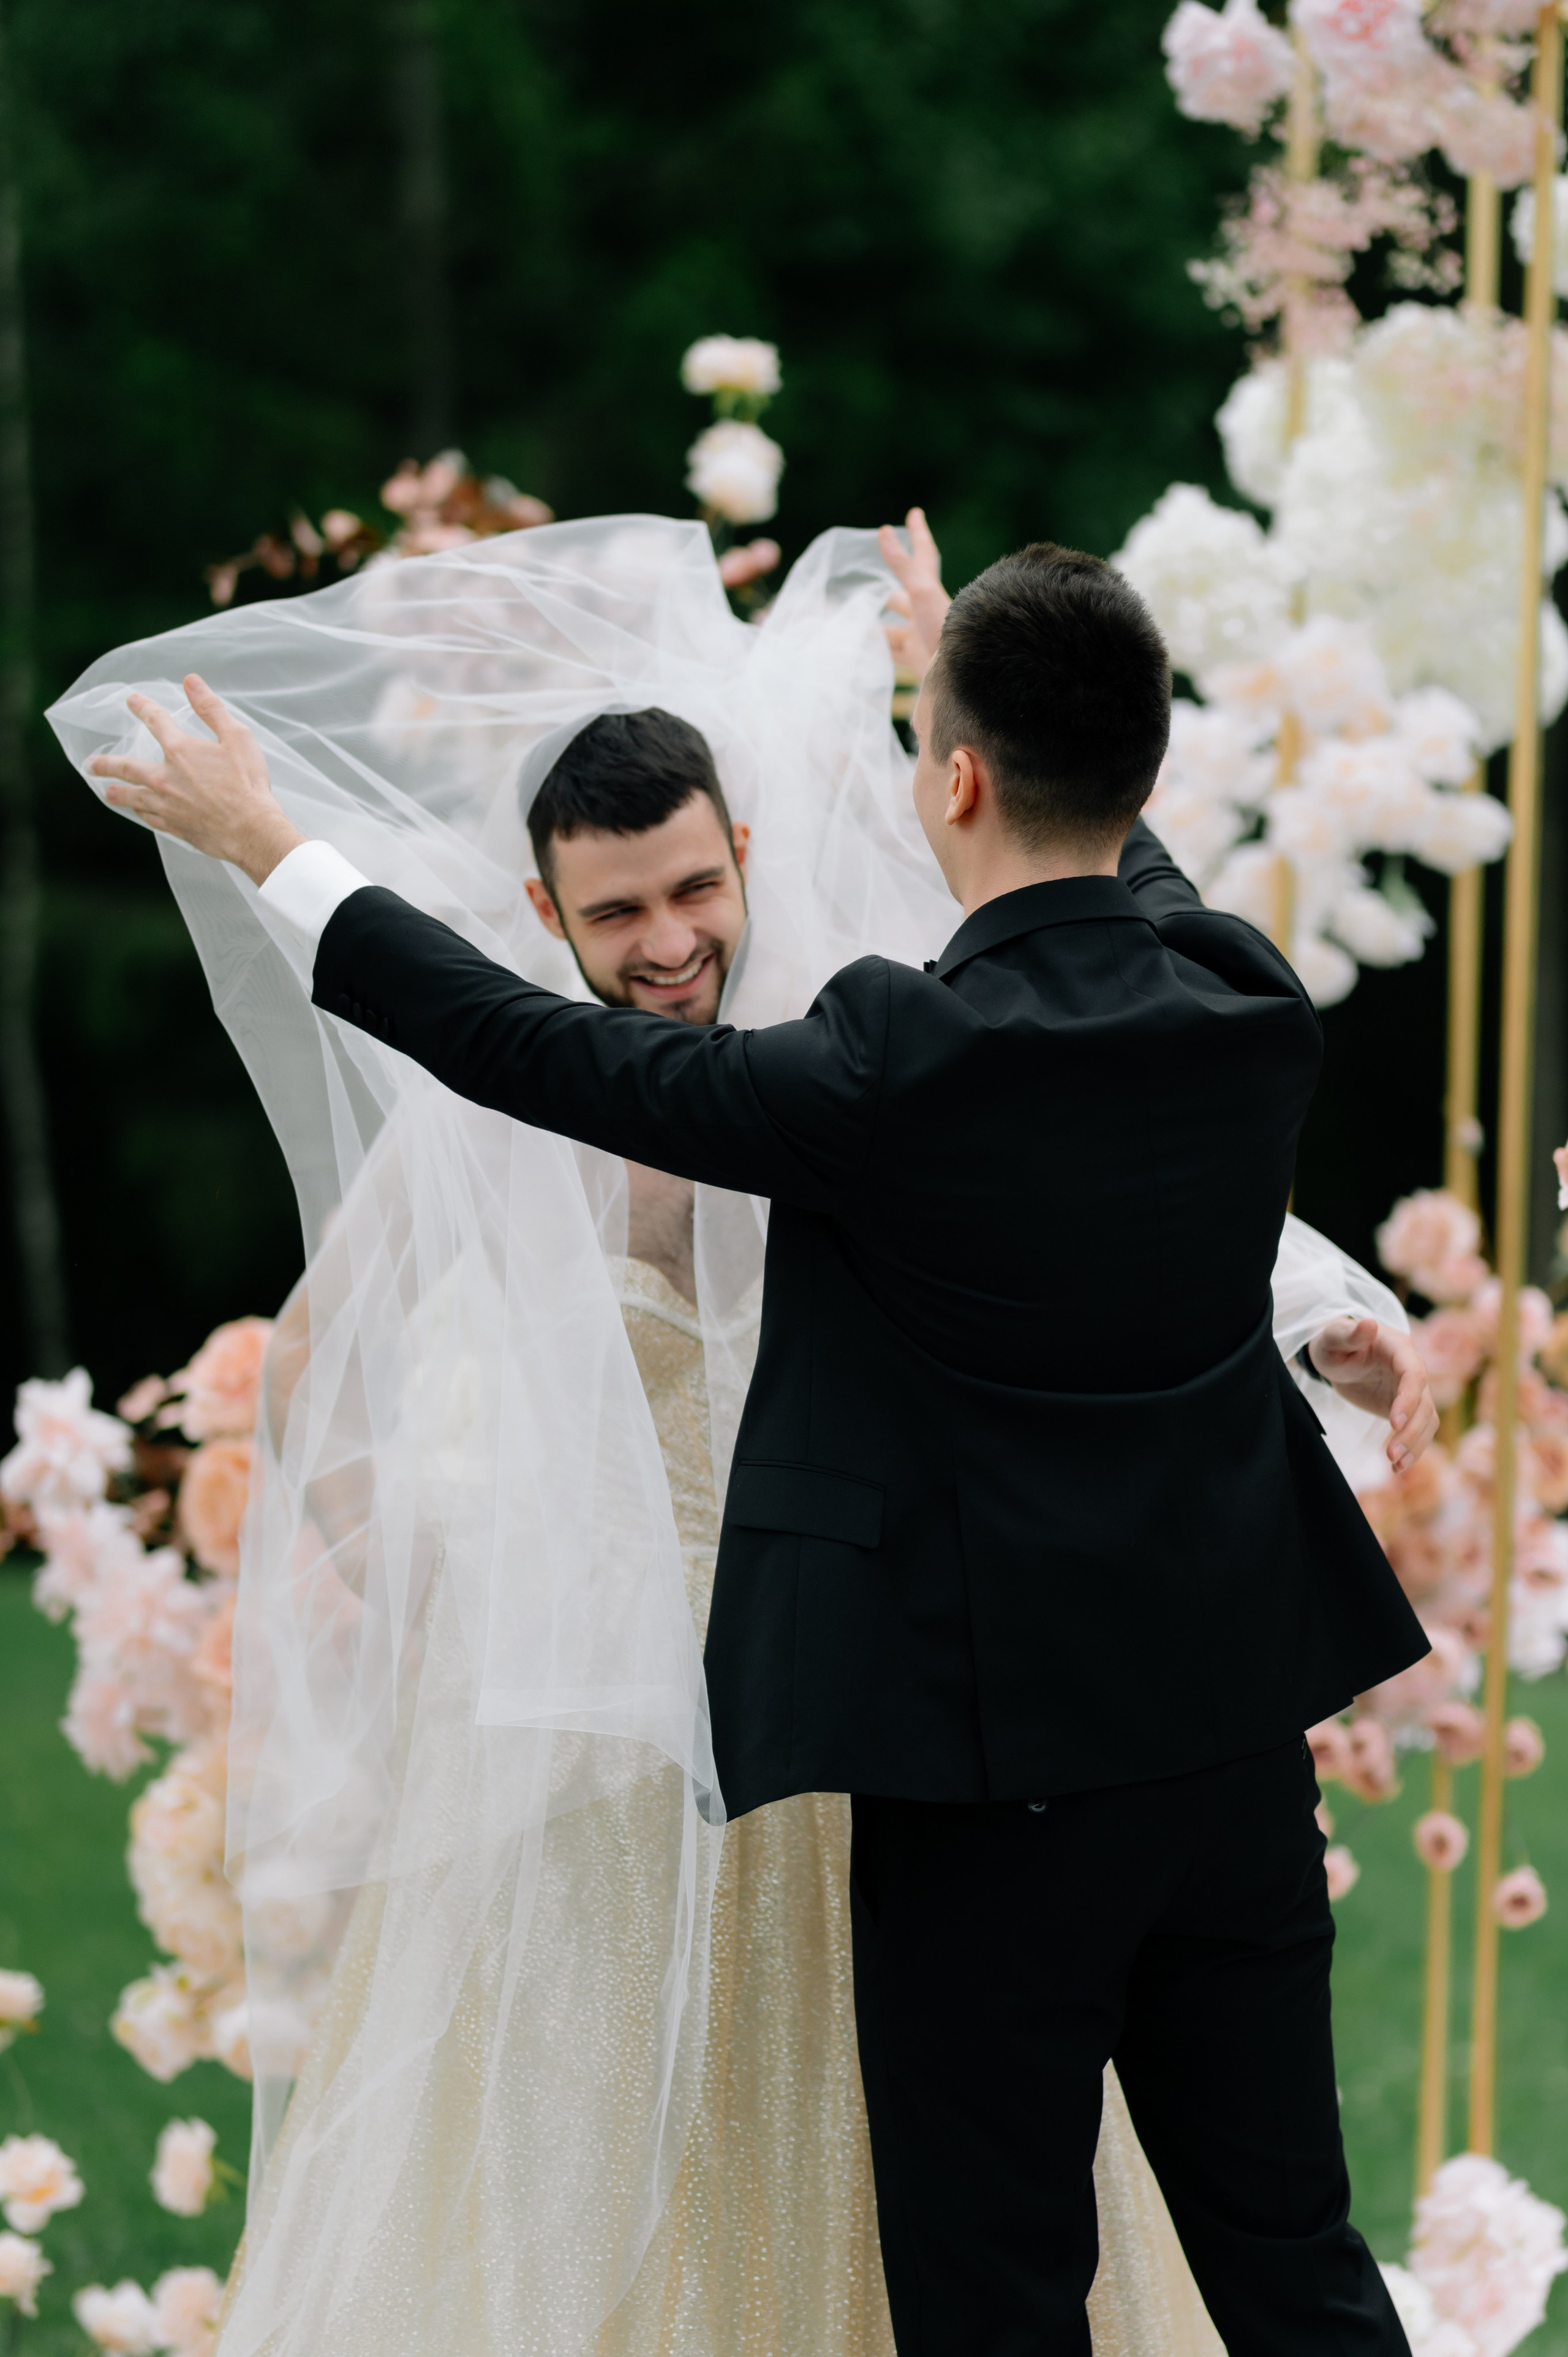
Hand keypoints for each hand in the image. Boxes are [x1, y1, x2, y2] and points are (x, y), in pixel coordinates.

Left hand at [90, 673, 303, 884]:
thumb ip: (211, 708)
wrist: (251, 831)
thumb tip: (191, 681)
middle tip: (92, 764)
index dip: (142, 707)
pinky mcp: (174, 826)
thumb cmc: (248, 784)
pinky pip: (149, 818)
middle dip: (106, 764)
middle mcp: (165, 778)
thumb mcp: (237, 737)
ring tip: (107, 792)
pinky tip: (139, 812)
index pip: (155, 721)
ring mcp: (166, 804)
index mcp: (180, 751)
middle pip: (126, 767)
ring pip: (133, 797)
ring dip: (117, 793)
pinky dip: (141, 813)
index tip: (131, 700)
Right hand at [879, 507, 949, 682]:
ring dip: (872, 628)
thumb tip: (883, 531)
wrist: (962, 679)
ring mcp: (921, 638)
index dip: (917, 535)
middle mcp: (926, 613)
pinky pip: (891, 654)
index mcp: (929, 593)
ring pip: (891, 630)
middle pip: (900, 600)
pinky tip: (862, 652)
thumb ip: (903, 564)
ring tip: (852, 626)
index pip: (922, 556)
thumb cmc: (945, 631)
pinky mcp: (917, 662)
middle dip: (884, 597)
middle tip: (869, 592)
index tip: (915, 513)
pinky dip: (876, 651)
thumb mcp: (922, 592)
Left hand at [1307, 1316, 1437, 1473]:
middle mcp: (1413, 1370)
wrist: (1336, 1356)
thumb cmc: (1334, 1343)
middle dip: (1411, 1430)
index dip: (1409, 1399)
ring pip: (1427, 1421)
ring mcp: (1412, 1392)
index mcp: (1399, 1349)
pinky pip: (1419, 1430)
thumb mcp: (1333, 1336)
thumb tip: (1368, 1323)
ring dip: (1415, 1444)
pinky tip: (1397, 1467)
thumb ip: (1349, 1332)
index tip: (1393, 1422)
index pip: (1414, 1375)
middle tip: (1390, 1454)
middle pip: (1425, 1403)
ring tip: (1394, 1465)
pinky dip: (1412, 1449)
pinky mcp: (1407, 1409)